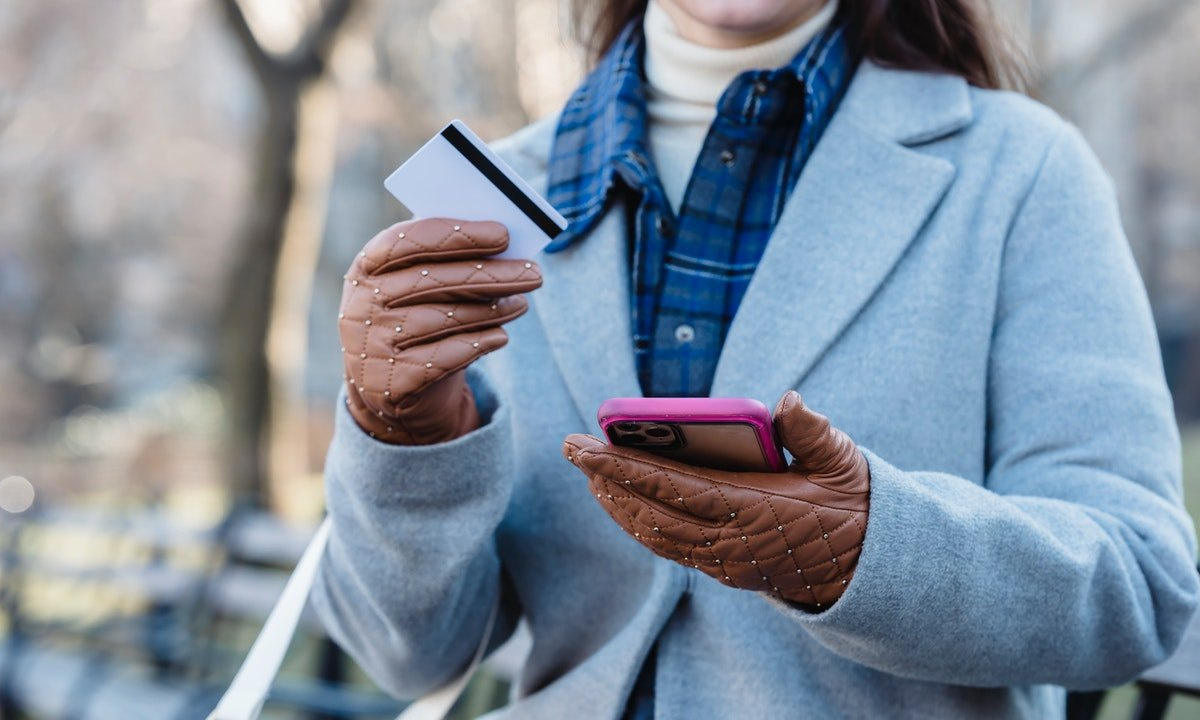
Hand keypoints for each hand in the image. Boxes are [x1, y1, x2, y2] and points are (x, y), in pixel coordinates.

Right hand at [340, 218, 541, 444]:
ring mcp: (371, 345)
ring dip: (490, 310)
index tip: (504, 234)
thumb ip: (446, 262)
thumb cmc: (413, 320)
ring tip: (521, 304)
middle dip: (490, 275)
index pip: (407, 239)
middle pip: (432, 280)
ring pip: (442, 319)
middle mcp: (362, 304)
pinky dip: (478, 345)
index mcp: (366, 267)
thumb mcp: (418, 288)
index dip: (457, 234)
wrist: (389, 388)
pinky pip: (444, 358)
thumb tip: (502, 246)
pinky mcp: (390, 383)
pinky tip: (501, 337)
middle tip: (534, 273)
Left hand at [564, 391, 868, 608]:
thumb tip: (788, 401)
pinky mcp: (724, 571)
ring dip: (616, 504)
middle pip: (653, 514)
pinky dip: (638, 523)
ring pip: (655, 536)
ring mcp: (726, 563)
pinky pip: (669, 548)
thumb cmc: (852, 502)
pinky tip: (620, 500)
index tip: (587, 449)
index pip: (677, 488)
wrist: (869, 566)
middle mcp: (733, 544)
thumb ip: (812, 432)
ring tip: (589, 472)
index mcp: (757, 511)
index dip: (627, 468)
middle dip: (607, 481)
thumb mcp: (842, 462)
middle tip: (573, 450)